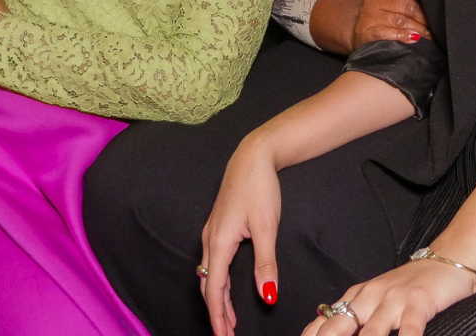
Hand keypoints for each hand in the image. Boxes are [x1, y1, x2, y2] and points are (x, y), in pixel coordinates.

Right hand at [201, 139, 284, 335]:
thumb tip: (267, 296)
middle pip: (208, 285)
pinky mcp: (219, 228)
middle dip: (216, 312)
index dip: (218, 316)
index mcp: (219, 242)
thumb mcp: (267, 227)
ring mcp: (212, 234)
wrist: (253, 156)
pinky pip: (214, 263)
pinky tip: (228, 289)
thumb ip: (266, 264)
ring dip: (218, 299)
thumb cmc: (260, 188)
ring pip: (210, 275)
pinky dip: (219, 282)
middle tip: (226, 335)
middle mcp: (210, 240)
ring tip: (228, 320)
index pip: (215, 289)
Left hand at [302, 256, 475, 335]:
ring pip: (370, 334)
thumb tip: (328, 335)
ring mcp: (393, 299)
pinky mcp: (418, 302)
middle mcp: (369, 297)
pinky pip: (408, 330)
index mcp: (356, 297)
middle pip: (338, 328)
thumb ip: (356, 319)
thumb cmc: (412, 286)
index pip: (322, 324)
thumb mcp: (378, 300)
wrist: (447, 259)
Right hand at [352, 0, 429, 47]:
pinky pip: (388, 34)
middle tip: (433, 25)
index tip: (430, 0)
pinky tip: (413, 38)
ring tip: (427, 34)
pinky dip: (403, 36)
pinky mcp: (366, 31)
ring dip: (418, 29)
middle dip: (424, 17)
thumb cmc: (386, 9)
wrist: (361, 26)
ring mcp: (369, 14)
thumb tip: (434, 3)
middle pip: (407, 5)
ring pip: (401, 21)